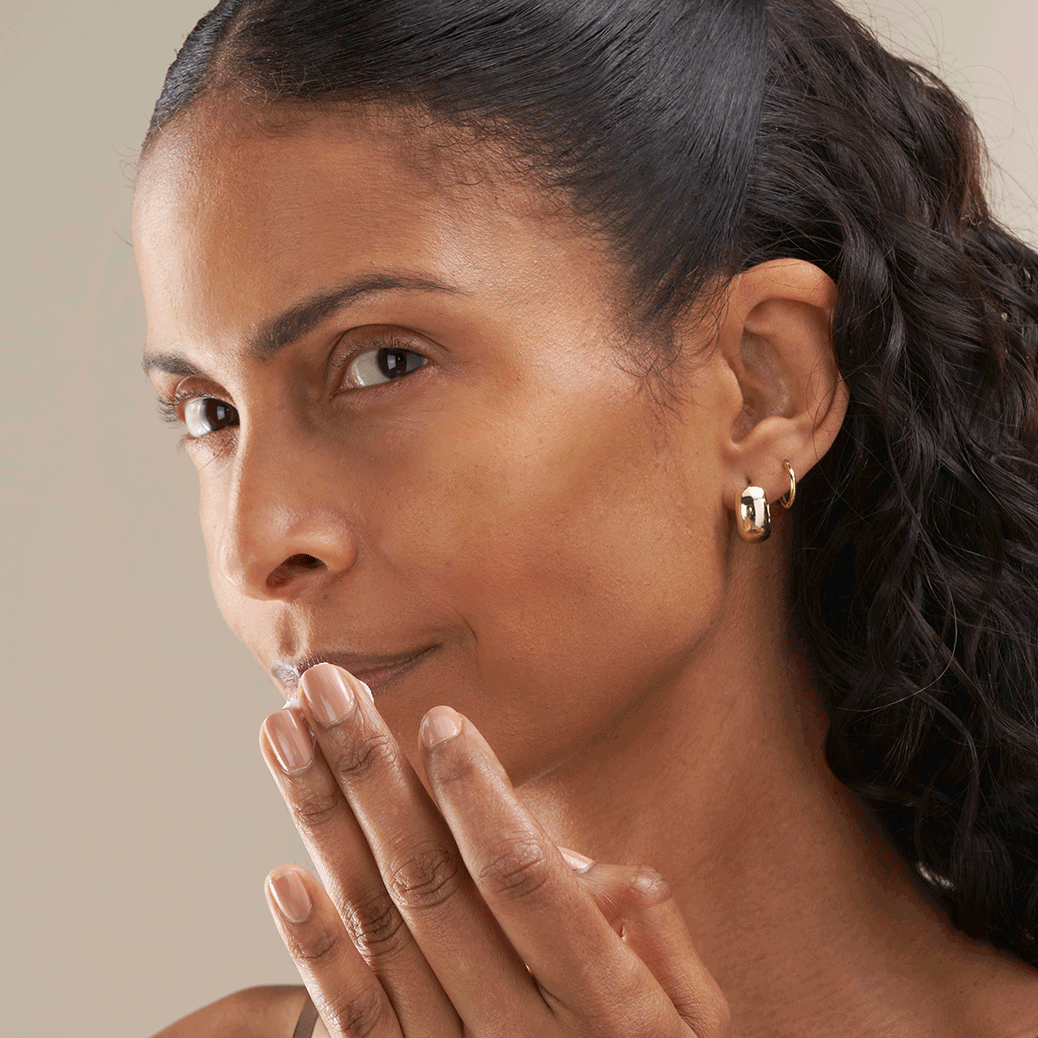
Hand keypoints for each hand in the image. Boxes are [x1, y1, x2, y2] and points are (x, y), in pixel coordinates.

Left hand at [259, 663, 729, 1036]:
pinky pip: (357, 1022)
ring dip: (325, 828)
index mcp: (607, 1004)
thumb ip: (645, 927)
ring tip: (286, 736)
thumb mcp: (690, 1014)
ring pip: (380, 934)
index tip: (436, 718)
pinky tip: (281, 878)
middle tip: (327, 687)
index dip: (479, 797)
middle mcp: (522, 1034)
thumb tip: (573, 861)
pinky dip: (315, 952)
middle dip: (371, 775)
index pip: (524, 881)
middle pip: (431, 887)